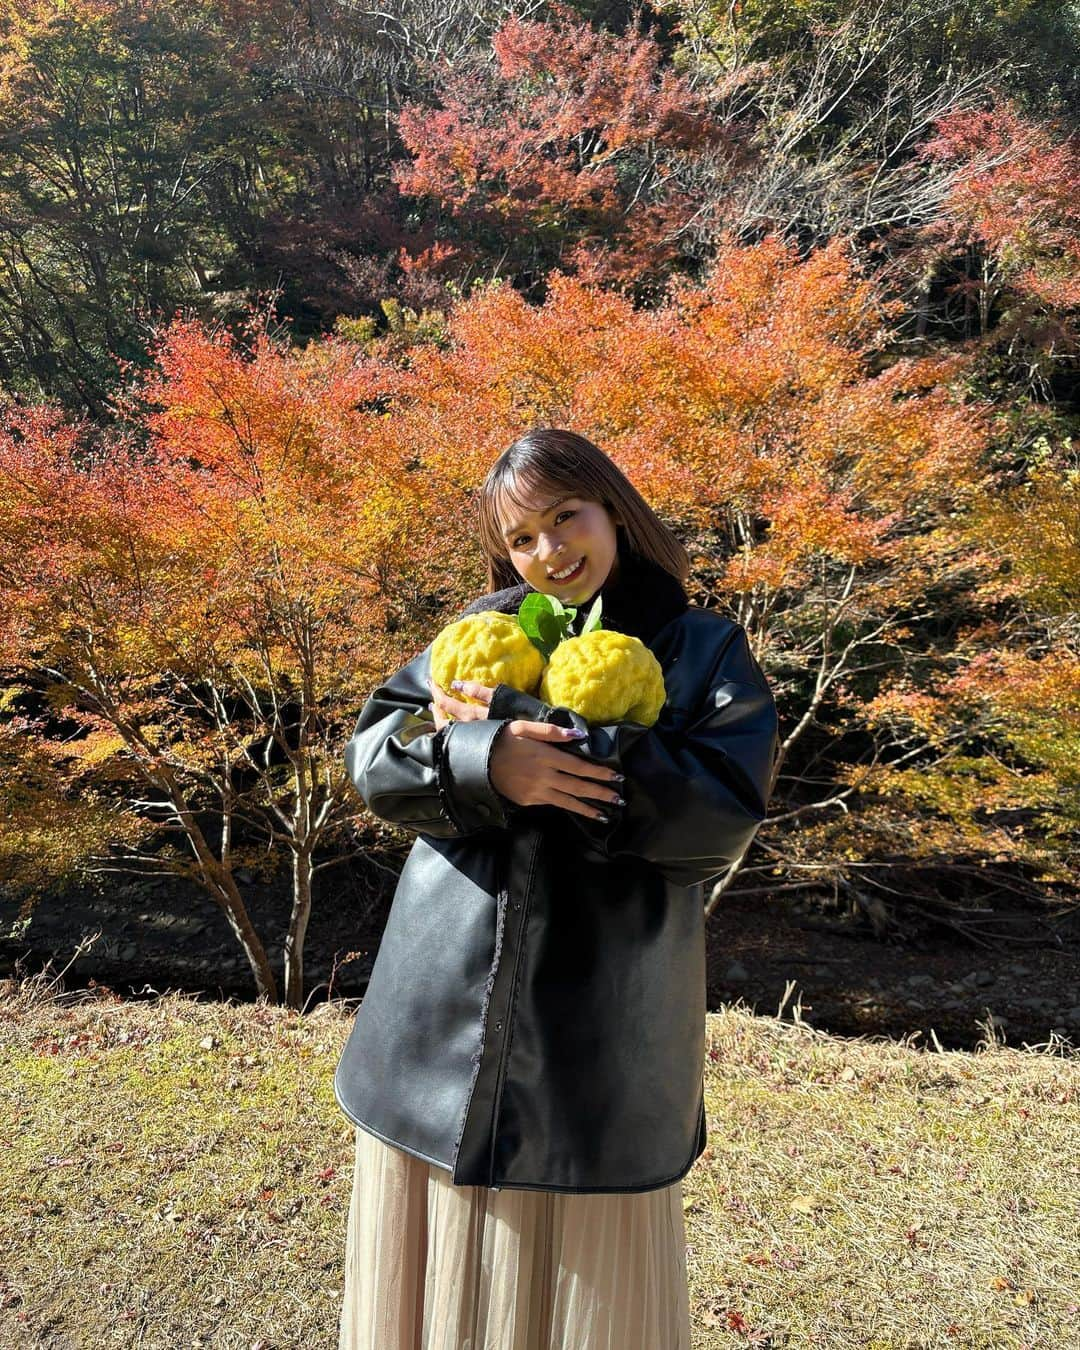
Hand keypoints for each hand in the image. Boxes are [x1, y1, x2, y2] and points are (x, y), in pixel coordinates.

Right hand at [428, 677, 624, 819]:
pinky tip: (581, 810)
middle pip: (579, 787)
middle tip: (620, 800)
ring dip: (589, 808)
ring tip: (607, 815)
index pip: (580, 767)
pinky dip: (570, 808)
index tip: (617, 777)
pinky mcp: (529, 801)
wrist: (476, 762)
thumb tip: (580, 735)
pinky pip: (554, 803)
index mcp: (546, 756)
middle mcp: (545, 776)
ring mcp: (537, 791)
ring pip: (569, 801)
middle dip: (601, 794)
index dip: (600, 773)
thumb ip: (552, 731)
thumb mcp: (524, 727)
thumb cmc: (502, 739)